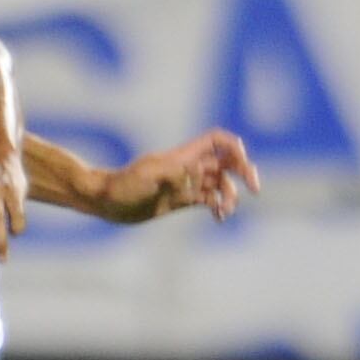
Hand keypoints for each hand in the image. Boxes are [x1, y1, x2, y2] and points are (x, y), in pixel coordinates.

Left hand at [91, 129, 260, 225]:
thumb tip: (194, 174)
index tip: (240, 162)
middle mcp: (188, 168)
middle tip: (254, 188)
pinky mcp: (181, 201)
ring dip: (230, 196)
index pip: (217, 141)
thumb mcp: (145, 178)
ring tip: (225, 211)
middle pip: (227, 162)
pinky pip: (208, 201)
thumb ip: (172, 174)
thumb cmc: (121, 186)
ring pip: (221, 184)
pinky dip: (218, 207)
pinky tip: (219, 217)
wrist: (105, 202)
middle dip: (244, 172)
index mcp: (183, 157)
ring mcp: (186, 185)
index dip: (233, 147)